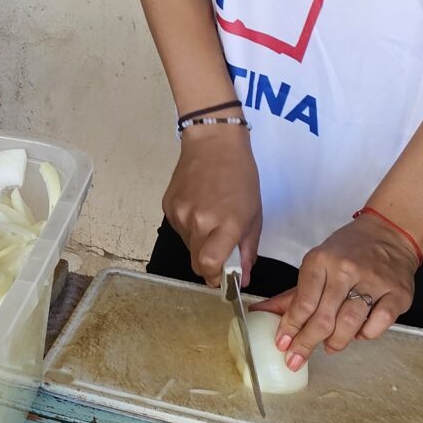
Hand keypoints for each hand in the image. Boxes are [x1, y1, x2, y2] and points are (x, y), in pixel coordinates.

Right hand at [161, 125, 261, 281]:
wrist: (213, 143)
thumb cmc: (241, 176)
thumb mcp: (254, 215)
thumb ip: (247, 250)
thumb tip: (242, 279)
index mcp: (225, 223)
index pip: (209, 265)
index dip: (215, 277)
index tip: (223, 278)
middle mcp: (199, 221)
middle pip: (196, 262)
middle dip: (209, 265)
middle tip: (220, 252)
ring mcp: (180, 214)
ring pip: (187, 246)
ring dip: (199, 244)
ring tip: (210, 221)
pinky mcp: (168, 206)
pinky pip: (179, 230)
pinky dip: (189, 228)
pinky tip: (198, 208)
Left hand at [260, 217, 416, 367]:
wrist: (390, 232)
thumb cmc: (348, 251)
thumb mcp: (316, 264)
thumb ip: (292, 295)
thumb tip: (260, 314)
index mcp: (321, 260)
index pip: (302, 302)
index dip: (290, 327)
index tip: (282, 344)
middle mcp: (347, 269)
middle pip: (323, 316)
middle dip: (306, 343)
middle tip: (297, 359)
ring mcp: (374, 281)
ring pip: (350, 323)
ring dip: (336, 342)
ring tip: (329, 347)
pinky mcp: (398, 293)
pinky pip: (379, 323)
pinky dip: (367, 334)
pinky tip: (359, 334)